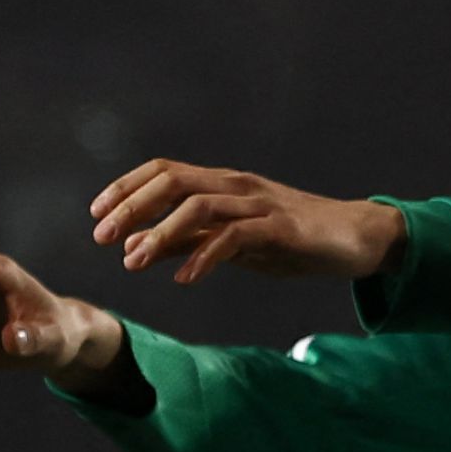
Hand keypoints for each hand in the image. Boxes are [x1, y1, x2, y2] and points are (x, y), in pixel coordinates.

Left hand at [83, 160, 403, 285]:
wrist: (355, 239)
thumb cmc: (292, 239)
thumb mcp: (230, 242)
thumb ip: (187, 242)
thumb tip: (138, 248)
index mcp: (221, 185)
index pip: (165, 172)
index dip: (127, 188)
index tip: (95, 215)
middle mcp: (237, 186)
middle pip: (175, 182)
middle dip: (133, 206)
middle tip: (102, 238)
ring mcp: (259, 204)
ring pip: (200, 206)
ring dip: (161, 234)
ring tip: (132, 263)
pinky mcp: (281, 228)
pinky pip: (236, 237)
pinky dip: (205, 256)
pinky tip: (184, 279)